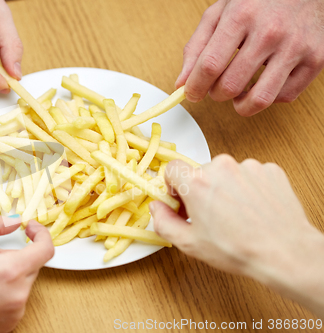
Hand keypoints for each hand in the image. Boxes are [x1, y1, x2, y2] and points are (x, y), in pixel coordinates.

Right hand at [0, 215, 53, 332]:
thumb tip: (11, 220)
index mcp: (10, 272)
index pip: (46, 249)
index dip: (41, 233)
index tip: (29, 227)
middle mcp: (17, 295)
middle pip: (31, 264)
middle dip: (13, 255)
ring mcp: (14, 313)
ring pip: (23, 282)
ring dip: (8, 273)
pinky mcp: (8, 325)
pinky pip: (15, 299)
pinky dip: (4, 291)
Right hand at [150, 155, 323, 316]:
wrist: (284, 252)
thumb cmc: (238, 249)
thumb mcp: (190, 244)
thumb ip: (163, 222)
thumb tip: (157, 208)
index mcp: (197, 183)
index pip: (172, 168)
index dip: (174, 186)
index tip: (182, 200)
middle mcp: (221, 167)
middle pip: (201, 172)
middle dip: (202, 190)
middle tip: (211, 216)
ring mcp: (248, 167)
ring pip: (226, 173)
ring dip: (226, 189)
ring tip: (236, 215)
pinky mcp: (269, 170)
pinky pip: (250, 175)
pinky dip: (248, 188)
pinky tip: (252, 209)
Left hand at [176, 0, 323, 115]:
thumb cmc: (258, 1)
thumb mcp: (220, 13)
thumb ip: (197, 47)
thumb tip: (182, 83)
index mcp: (241, 16)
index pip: (210, 66)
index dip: (195, 87)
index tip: (191, 93)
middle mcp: (270, 32)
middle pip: (231, 86)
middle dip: (216, 94)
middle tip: (217, 87)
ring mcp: (295, 47)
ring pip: (259, 99)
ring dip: (241, 105)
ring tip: (238, 93)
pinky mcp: (316, 59)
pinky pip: (284, 97)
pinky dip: (268, 97)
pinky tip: (262, 83)